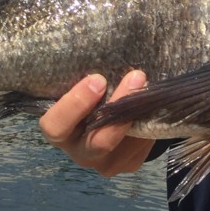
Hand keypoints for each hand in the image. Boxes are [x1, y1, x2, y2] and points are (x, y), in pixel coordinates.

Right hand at [39, 70, 153, 177]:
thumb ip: (83, 77)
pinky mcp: (130, 164)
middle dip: (119, 109)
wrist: (106, 116)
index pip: (56, 126)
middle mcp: (79, 152)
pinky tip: (154, 101)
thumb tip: (98, 46)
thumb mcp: (78, 85)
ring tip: (152, 83)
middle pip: (98, 142)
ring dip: (142, 112)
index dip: (75, 105)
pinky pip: (142, 145)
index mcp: (59, 131)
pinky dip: (149, 121)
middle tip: (136, 76)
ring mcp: (106, 163)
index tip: (97, 79)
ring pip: (126, 142)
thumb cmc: (87, 94)